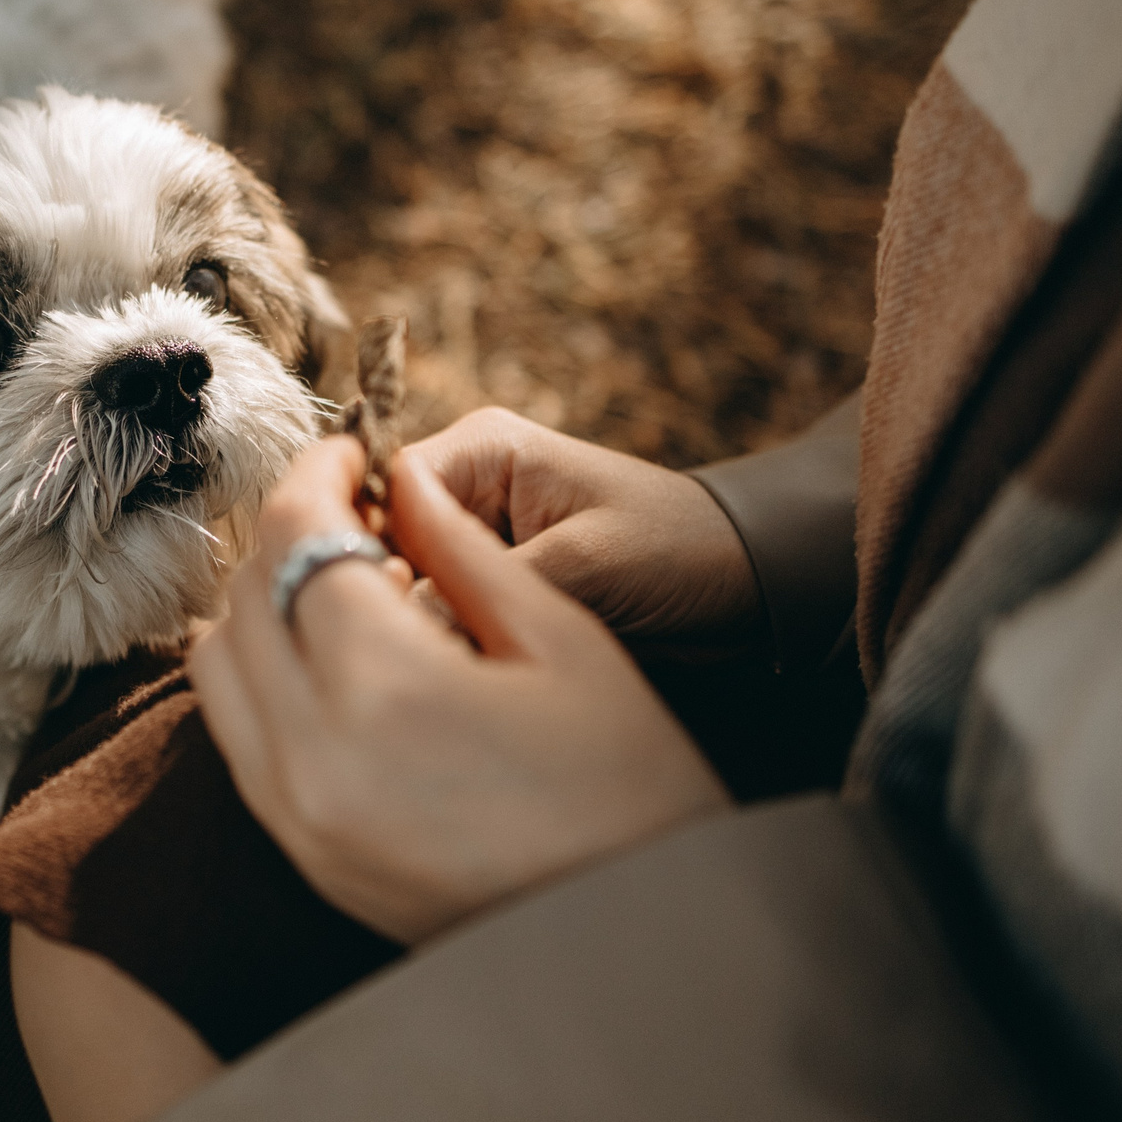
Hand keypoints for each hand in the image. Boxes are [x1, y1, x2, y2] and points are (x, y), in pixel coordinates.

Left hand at [189, 437, 730, 945]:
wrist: (643, 938)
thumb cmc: (630, 781)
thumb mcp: (563, 638)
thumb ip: (461, 548)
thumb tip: (398, 477)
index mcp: (385, 689)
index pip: (294, 539)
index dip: (314, 473)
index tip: (349, 452)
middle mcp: (313, 757)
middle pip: (244, 597)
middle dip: (288, 532)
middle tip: (352, 508)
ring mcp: (297, 818)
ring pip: (217, 670)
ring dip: (262, 604)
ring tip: (339, 583)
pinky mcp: (302, 858)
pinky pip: (237, 739)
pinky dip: (260, 678)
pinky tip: (332, 661)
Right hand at [398, 407, 759, 659]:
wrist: (748, 587)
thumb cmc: (679, 553)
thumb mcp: (587, 567)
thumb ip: (495, 584)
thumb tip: (407, 621)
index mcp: (484, 448)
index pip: (384, 489)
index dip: (373, 548)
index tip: (391, 609)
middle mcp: (468, 484)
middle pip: (384, 539)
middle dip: (396, 594)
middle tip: (428, 648)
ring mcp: (477, 535)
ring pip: (407, 583)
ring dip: (423, 624)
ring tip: (453, 664)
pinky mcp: (494, 580)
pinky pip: (441, 611)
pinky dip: (448, 642)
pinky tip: (468, 674)